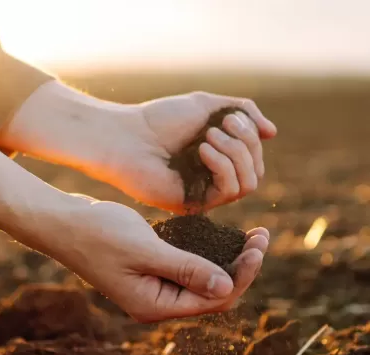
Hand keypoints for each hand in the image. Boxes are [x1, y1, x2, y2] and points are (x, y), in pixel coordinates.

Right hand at [42, 194, 268, 321]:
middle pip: (212, 292)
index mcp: (155, 305)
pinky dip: (207, 253)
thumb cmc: (98, 234)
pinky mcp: (151, 269)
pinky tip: (222, 236)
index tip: (258, 246)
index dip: (241, 275)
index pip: (213, 299)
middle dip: (240, 267)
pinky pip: (188, 266)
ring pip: (202, 279)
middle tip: (261, 236)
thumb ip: (186, 269)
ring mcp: (153, 285)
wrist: (64, 223)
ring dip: (227, 259)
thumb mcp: (145, 250)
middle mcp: (157, 301)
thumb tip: (227, 286)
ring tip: (251, 236)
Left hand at [137, 92, 276, 210]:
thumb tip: (273, 133)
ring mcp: (205, 192)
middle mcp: (214, 177)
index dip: (251, 135)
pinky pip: (229, 192)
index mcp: (218, 157)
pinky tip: (202, 150)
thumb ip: (243, 112)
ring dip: (236, 154)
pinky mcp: (194, 204)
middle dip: (246, 143)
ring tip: (208, 136)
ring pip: (249, 183)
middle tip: (220, 125)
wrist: (127, 136)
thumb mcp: (208, 105)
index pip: (254, 156)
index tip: (229, 117)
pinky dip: (223, 166)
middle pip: (256, 170)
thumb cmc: (161, 119)